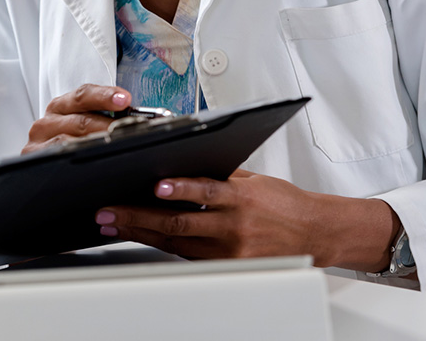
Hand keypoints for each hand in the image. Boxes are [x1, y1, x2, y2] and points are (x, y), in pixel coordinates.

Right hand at [22, 85, 130, 153]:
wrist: (45, 174)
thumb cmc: (70, 146)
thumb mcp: (82, 128)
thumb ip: (102, 120)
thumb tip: (134, 118)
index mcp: (61, 107)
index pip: (83, 95)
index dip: (105, 95)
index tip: (125, 99)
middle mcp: (48, 121)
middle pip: (80, 119)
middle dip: (107, 124)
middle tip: (130, 129)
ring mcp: (38, 141)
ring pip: (69, 139)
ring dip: (94, 142)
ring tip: (116, 146)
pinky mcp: (33, 159)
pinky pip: (57, 156)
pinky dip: (75, 157)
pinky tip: (92, 161)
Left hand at [94, 169, 398, 270]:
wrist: (315, 234)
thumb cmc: (285, 204)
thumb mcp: (254, 179)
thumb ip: (218, 172)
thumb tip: (182, 159)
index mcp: (241, 198)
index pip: (206, 191)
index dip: (181, 189)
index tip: (156, 186)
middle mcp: (233, 226)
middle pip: (180, 222)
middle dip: (140, 216)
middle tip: (110, 211)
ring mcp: (229, 251)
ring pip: (176, 242)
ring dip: (141, 232)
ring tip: (113, 224)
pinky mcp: (227, 267)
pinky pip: (187, 256)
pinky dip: (161, 246)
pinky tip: (140, 238)